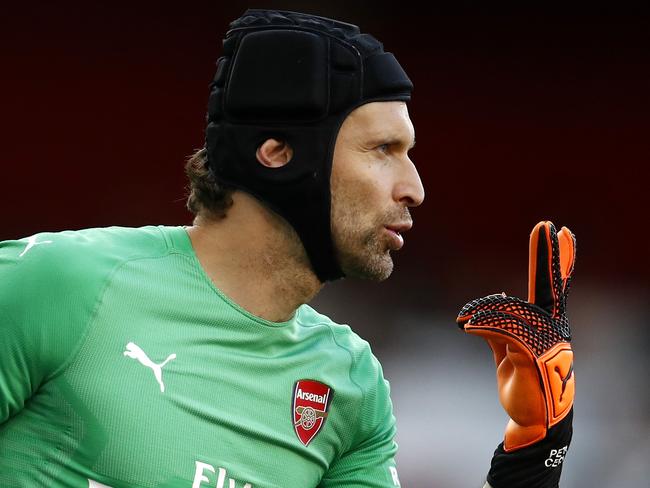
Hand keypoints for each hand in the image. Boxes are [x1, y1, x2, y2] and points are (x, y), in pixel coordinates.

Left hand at [456, 221, 575, 450]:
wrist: (528, 418)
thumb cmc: (521, 382)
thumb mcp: (508, 349)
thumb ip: (502, 326)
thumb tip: (496, 302)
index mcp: (547, 324)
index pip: (553, 286)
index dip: (558, 260)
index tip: (561, 234)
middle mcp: (552, 328)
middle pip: (547, 286)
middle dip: (546, 256)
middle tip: (546, 227)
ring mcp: (546, 341)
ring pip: (511, 310)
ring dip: (483, 310)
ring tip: (463, 319)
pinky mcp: (531, 355)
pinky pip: (502, 329)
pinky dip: (481, 324)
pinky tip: (465, 325)